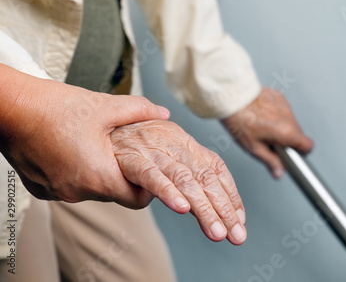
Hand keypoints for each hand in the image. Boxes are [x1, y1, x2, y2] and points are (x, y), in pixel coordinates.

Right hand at [0, 65, 168, 207]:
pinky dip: (76, 173)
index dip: (149, 187)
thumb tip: (163, 113)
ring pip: (91, 190)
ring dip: (99, 172)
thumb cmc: (55, 107)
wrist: (10, 108)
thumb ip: (140, 110)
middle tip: (122, 152)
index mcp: (98, 177)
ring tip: (96, 146)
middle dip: (122, 175)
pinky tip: (72, 149)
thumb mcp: (106, 106)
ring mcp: (57, 193)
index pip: (137, 200)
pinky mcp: (41, 189)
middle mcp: (76, 192)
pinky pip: (69, 186)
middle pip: (114, 194)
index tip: (149, 172)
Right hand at [111, 120, 246, 244]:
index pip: (215, 169)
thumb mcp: (160, 156)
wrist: (92, 124)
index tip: (239, 220)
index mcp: (184, 143)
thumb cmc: (127, 145)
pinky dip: (168, 191)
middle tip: (236, 235)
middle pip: (205, 177)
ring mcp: (153, 150)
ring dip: (203, 208)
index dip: (230, 194)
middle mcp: (173, 144)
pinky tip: (182, 208)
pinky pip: (151, 175)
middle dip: (223, 208)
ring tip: (216, 232)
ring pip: (184, 179)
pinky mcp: (130, 157)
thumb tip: (194, 205)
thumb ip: (178, 178)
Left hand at [221, 88, 313, 178]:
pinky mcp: (279, 96)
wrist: (232, 98)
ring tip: (263, 127)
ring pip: (290, 121)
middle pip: (298, 134)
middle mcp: (290, 117)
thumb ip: (270, 161)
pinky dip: (276, 114)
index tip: (291, 153)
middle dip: (288, 139)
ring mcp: (285, 104)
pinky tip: (262, 115)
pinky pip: (283, 110)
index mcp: (287, 132)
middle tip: (270, 141)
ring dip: (282, 126)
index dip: (301, 152)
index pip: (308, 146)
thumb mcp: (254, 147)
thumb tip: (279, 172)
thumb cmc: (240, 121)